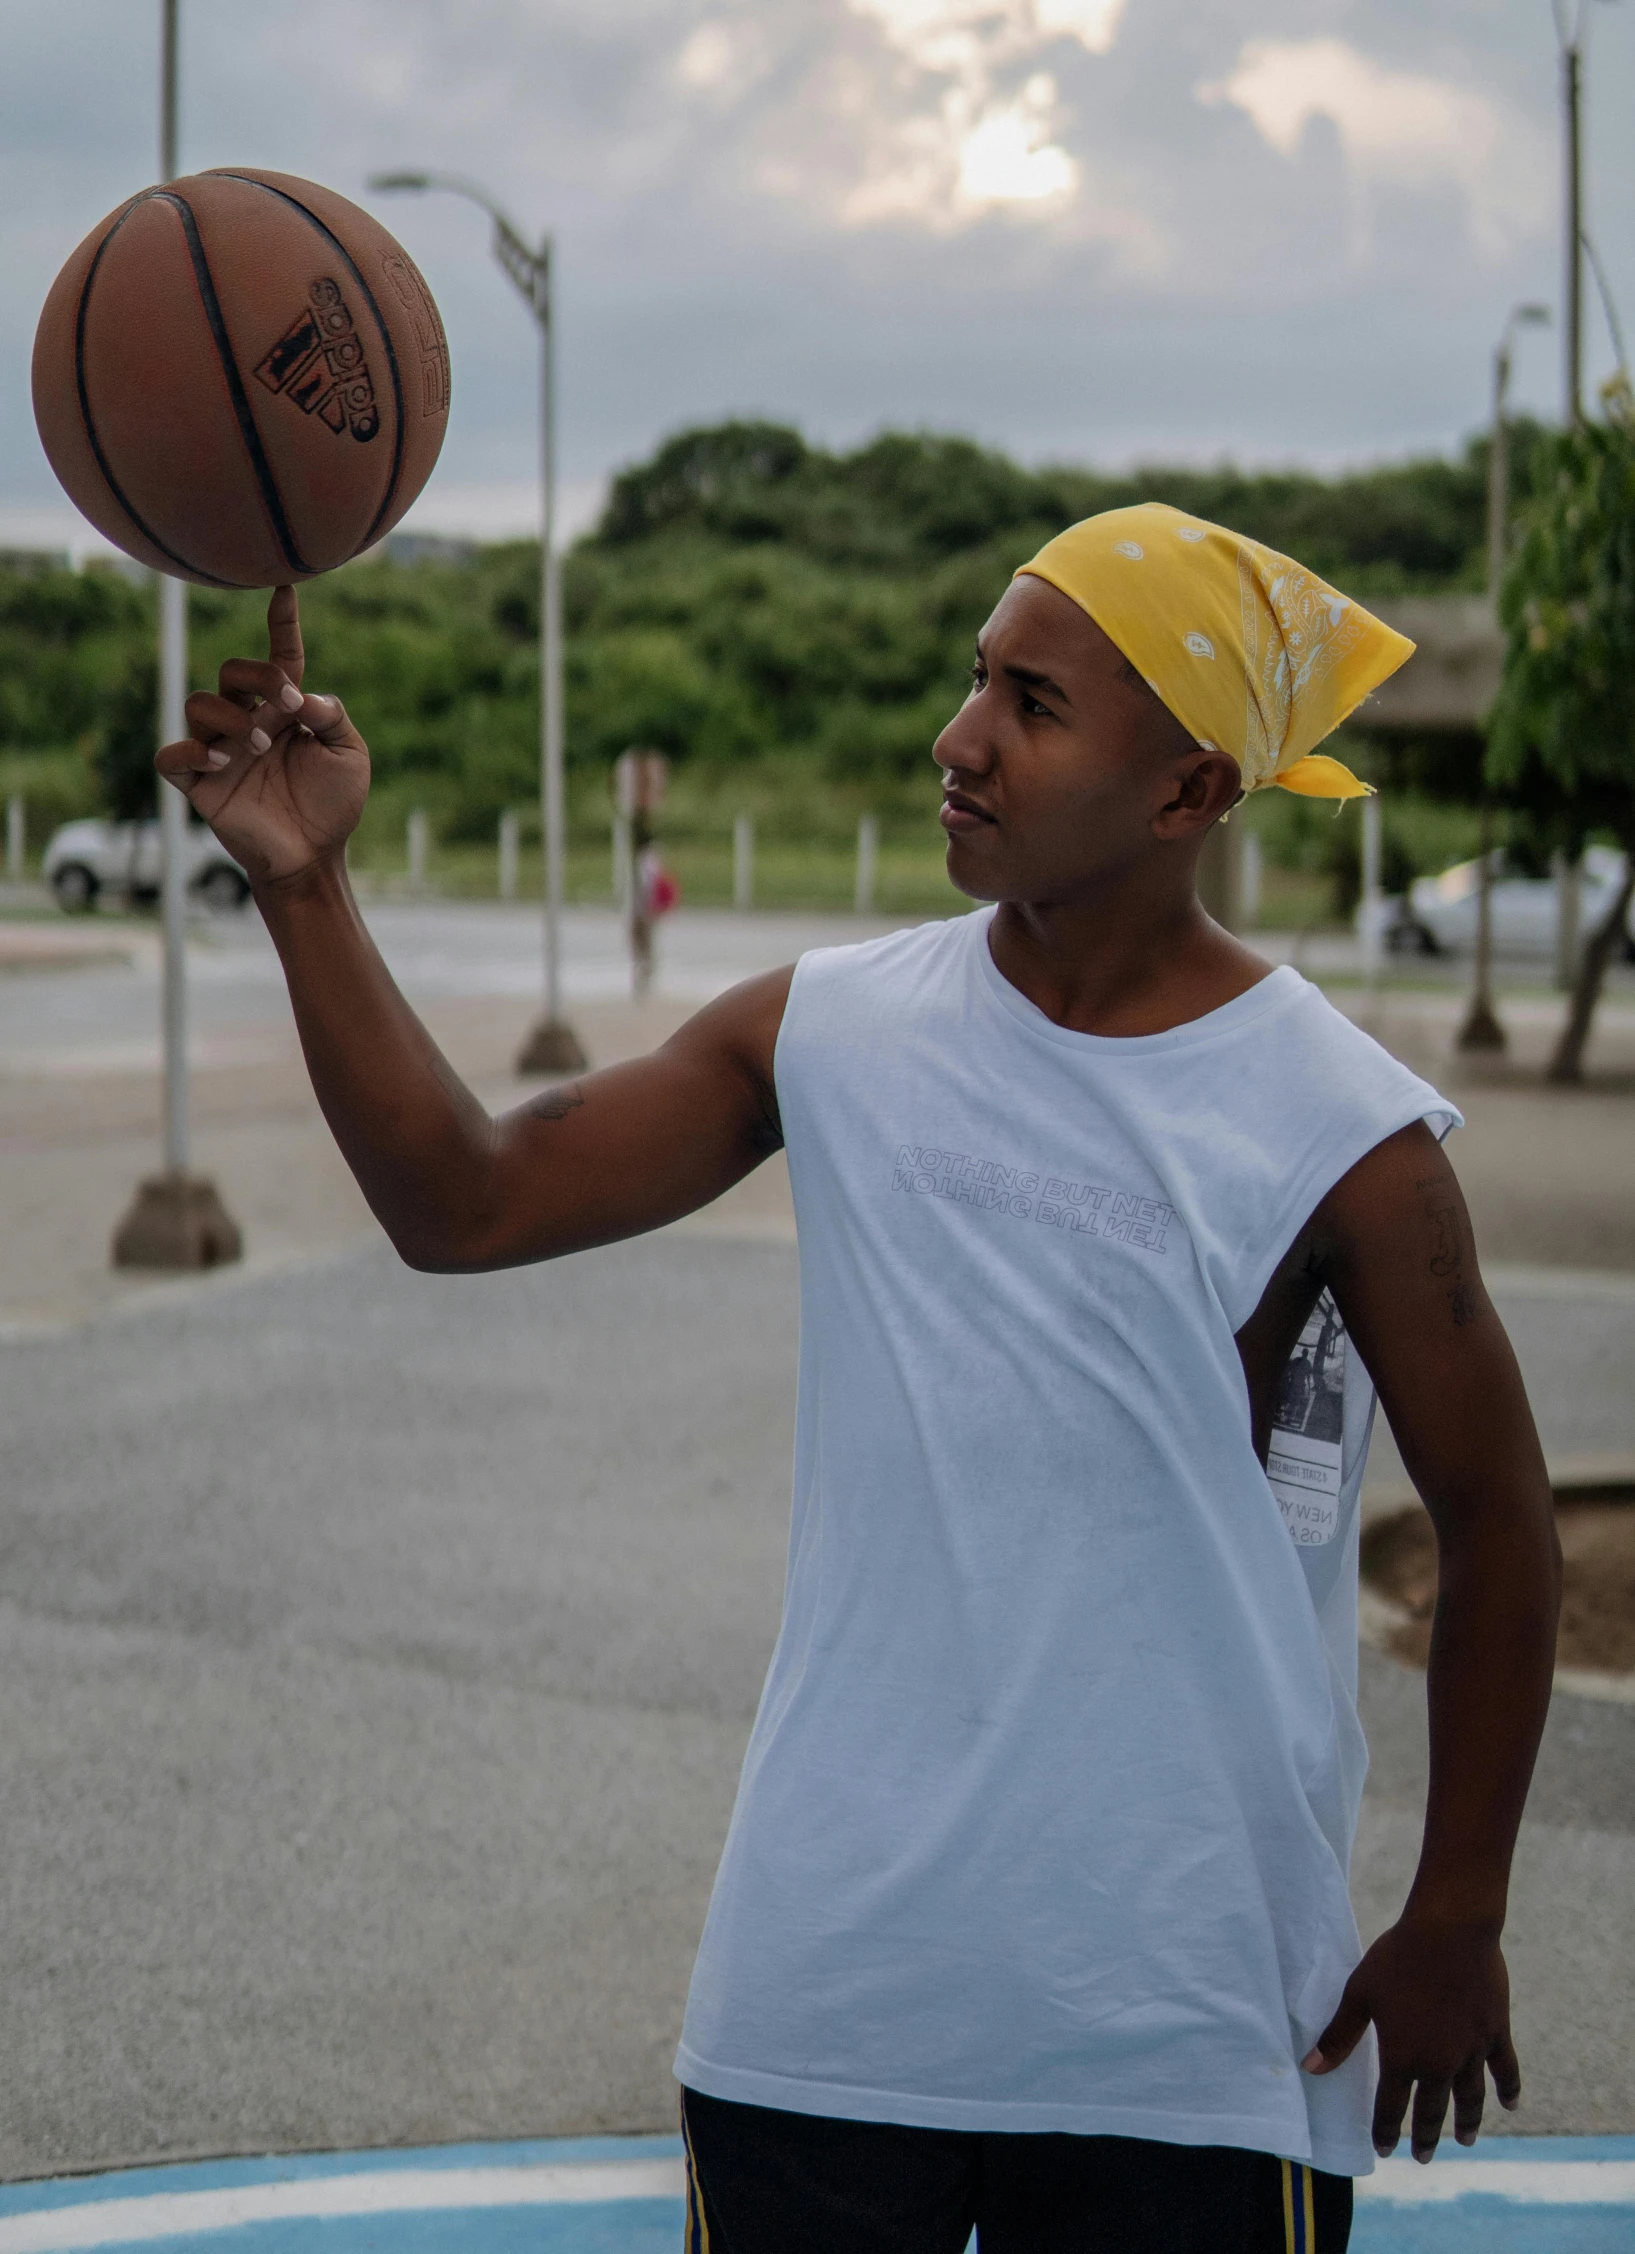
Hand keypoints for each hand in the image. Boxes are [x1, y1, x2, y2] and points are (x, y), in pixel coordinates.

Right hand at [155, 584, 369, 888]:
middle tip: (288, 708)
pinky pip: (172, 756)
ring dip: (231, 718)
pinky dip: (191, 752)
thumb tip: (304, 695)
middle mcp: (248, 721)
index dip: (282, 623)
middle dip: (259, 677)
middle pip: (231, 671)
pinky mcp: (200, 785)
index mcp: (285, 710)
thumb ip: (334, 716)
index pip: (280, 658)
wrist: (314, 857)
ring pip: (198, 703)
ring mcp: (220, 750)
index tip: (286, 587)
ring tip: (259, 749)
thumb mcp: (351, 755)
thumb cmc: (333, 806)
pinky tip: (221, 761)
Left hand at [1303, 1913, 1520, 2161]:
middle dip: (1425, 2137)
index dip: (1386, 2130)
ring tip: (1465, 2140)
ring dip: (1466, 2122)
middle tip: (1422, 2158)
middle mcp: (1439, 2063)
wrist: (1450, 1930)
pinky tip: (1510, 2104)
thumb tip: (1311, 2068)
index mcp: (1403, 2056)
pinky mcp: (1495, 2033)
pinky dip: (1508, 2089)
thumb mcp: (1360, 1994)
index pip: (1391, 2106)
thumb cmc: (1398, 1958)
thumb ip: (1339, 2035)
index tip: (1384, 2151)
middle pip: (1431, 2110)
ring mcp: (1471, 2050)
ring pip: (1469, 2098)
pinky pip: (1505, 2070)